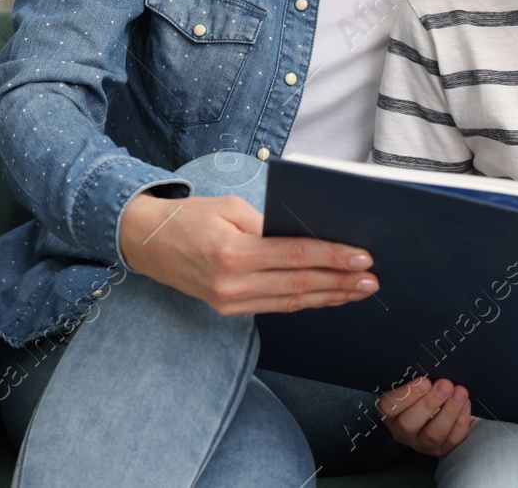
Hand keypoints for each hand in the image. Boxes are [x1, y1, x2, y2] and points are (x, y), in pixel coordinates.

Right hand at [118, 191, 378, 315]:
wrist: (145, 242)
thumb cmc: (190, 216)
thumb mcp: (230, 208)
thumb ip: (268, 226)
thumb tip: (310, 237)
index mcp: (233, 252)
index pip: (296, 255)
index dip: (333, 257)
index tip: (363, 257)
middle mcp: (232, 283)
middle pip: (299, 283)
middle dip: (340, 281)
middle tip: (372, 279)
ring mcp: (230, 301)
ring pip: (291, 301)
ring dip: (329, 296)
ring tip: (359, 291)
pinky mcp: (228, 309)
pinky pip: (275, 306)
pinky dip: (305, 301)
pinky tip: (327, 296)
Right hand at [377, 376, 475, 456]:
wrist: (445, 403)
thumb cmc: (426, 389)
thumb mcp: (416, 383)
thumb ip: (419, 378)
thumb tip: (432, 365)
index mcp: (390, 412)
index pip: (388, 407)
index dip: (405, 395)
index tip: (424, 381)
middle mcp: (402, 431)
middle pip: (409, 424)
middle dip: (429, 403)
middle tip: (445, 385)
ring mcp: (422, 443)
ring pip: (432, 434)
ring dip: (448, 412)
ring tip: (460, 392)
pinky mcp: (442, 450)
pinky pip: (452, 440)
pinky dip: (460, 421)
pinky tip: (465, 404)